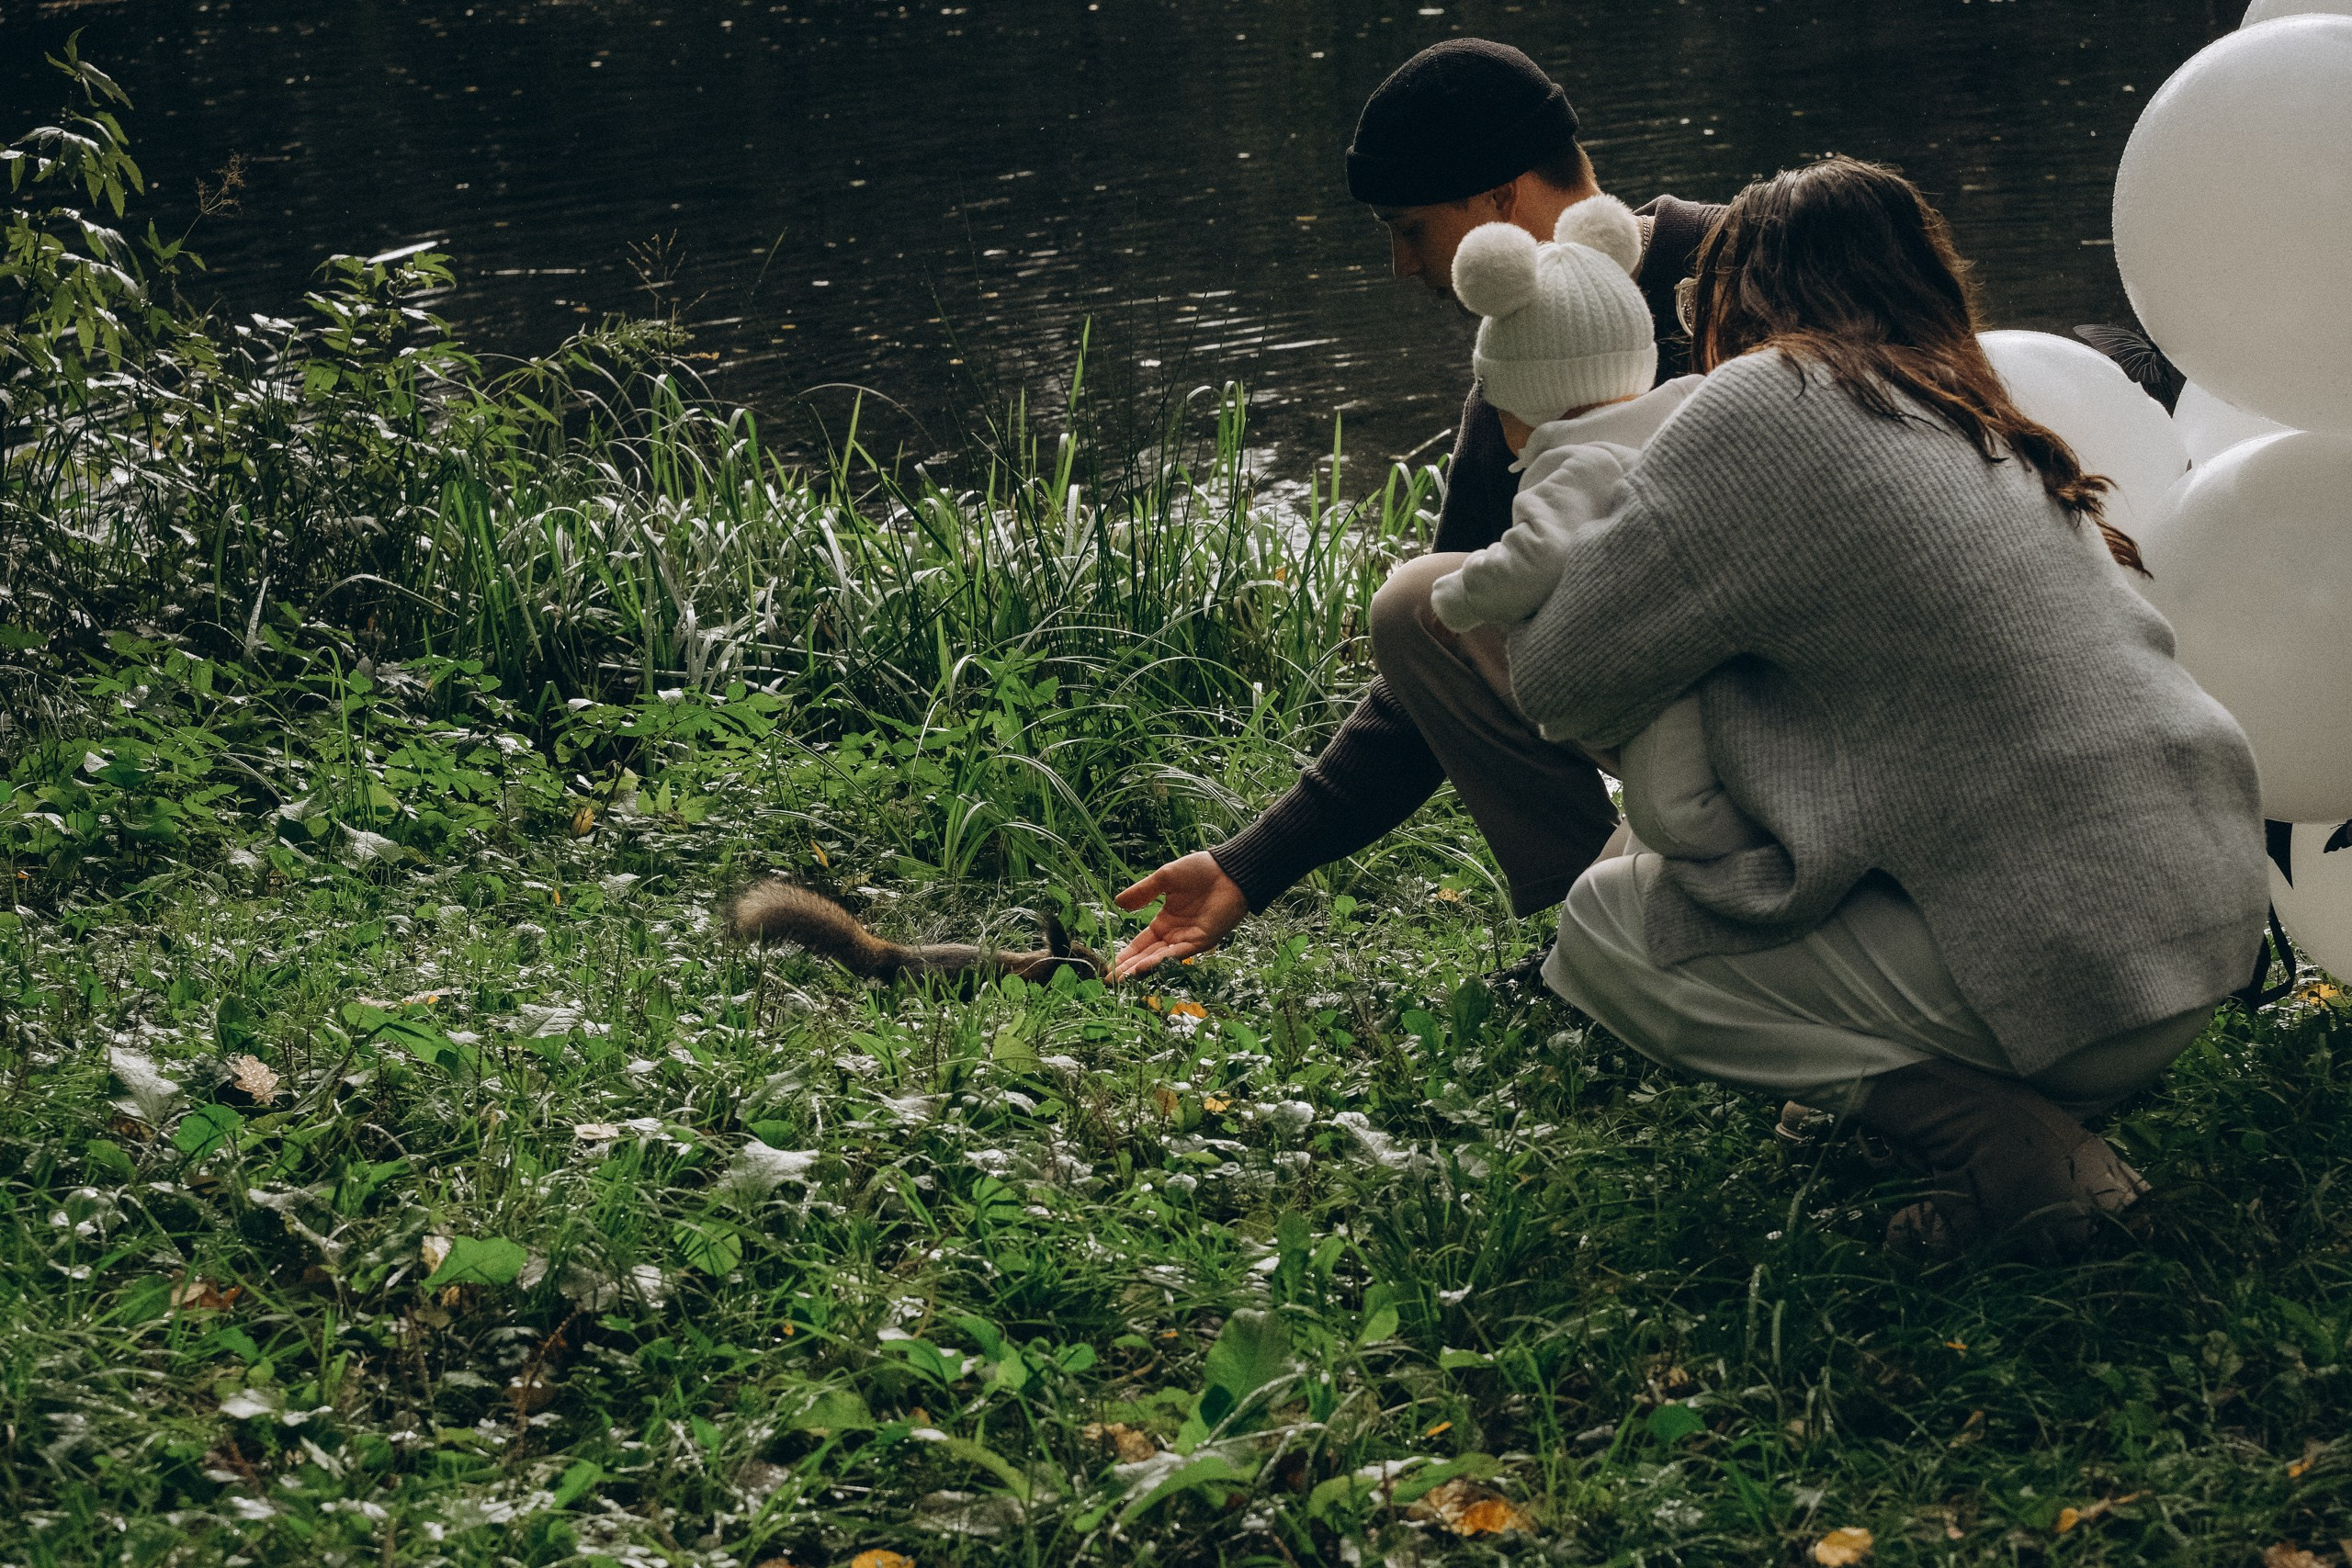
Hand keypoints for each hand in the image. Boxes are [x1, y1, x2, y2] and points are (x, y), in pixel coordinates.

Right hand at [1112, 852, 1249, 979]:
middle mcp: (1174, 935)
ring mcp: (1188, 940)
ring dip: (1140, 969)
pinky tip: (1142, 967)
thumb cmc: (1200, 870)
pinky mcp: (1202, 941)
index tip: (1108, 968)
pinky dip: (1160, 962)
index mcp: (1164, 921)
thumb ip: (1143, 892)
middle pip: (1146, 956)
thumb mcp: (1164, 878)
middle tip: (1109, 982)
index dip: (1125, 955)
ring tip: (1121, 980)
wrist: (1229, 870)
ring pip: (1159, 959)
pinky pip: (1177, 954)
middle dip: (1128, 969)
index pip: (1140, 944)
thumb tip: (1117, 903)